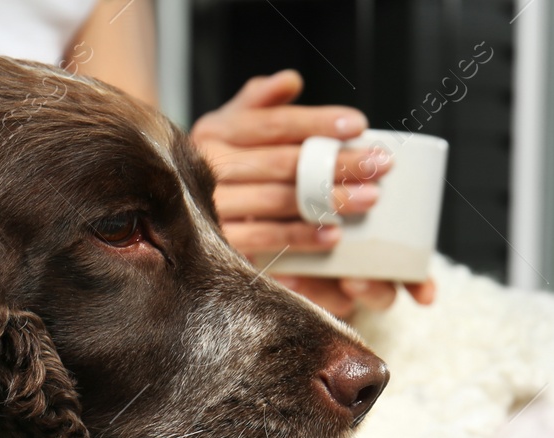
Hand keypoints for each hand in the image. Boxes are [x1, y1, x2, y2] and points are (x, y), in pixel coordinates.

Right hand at [189, 70, 434, 315]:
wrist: (175, 211)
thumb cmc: (222, 162)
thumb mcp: (233, 125)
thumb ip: (259, 102)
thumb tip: (289, 81)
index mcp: (218, 129)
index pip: (275, 123)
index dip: (317, 122)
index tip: (358, 125)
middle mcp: (211, 164)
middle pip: (286, 162)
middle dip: (336, 163)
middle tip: (378, 165)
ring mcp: (214, 203)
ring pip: (282, 199)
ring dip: (329, 200)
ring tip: (368, 198)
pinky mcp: (222, 240)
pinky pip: (268, 236)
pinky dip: (303, 235)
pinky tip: (333, 234)